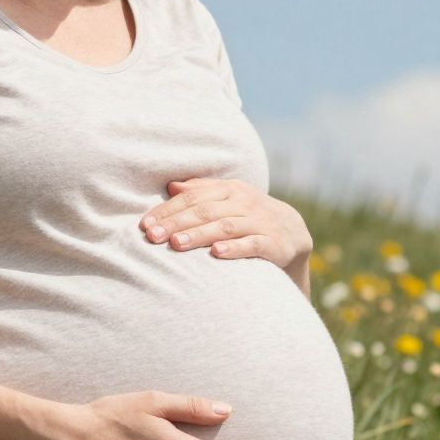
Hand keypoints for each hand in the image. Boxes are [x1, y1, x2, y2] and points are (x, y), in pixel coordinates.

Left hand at [139, 177, 311, 270]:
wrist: (294, 232)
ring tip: (175, 245)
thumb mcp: (228, 199)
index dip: (168, 210)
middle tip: (152, 236)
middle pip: (205, 211)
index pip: (193, 197)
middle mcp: (243, 202)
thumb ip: (201, 192)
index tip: (145, 224)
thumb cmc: (249, 216)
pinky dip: (234, 248)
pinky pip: (252, 244)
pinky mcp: (273, 243)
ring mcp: (259, 222)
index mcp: (229, 190)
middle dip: (176, 223)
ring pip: (225, 227)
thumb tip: (172, 186)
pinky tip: (216, 254)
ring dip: (199, 235)